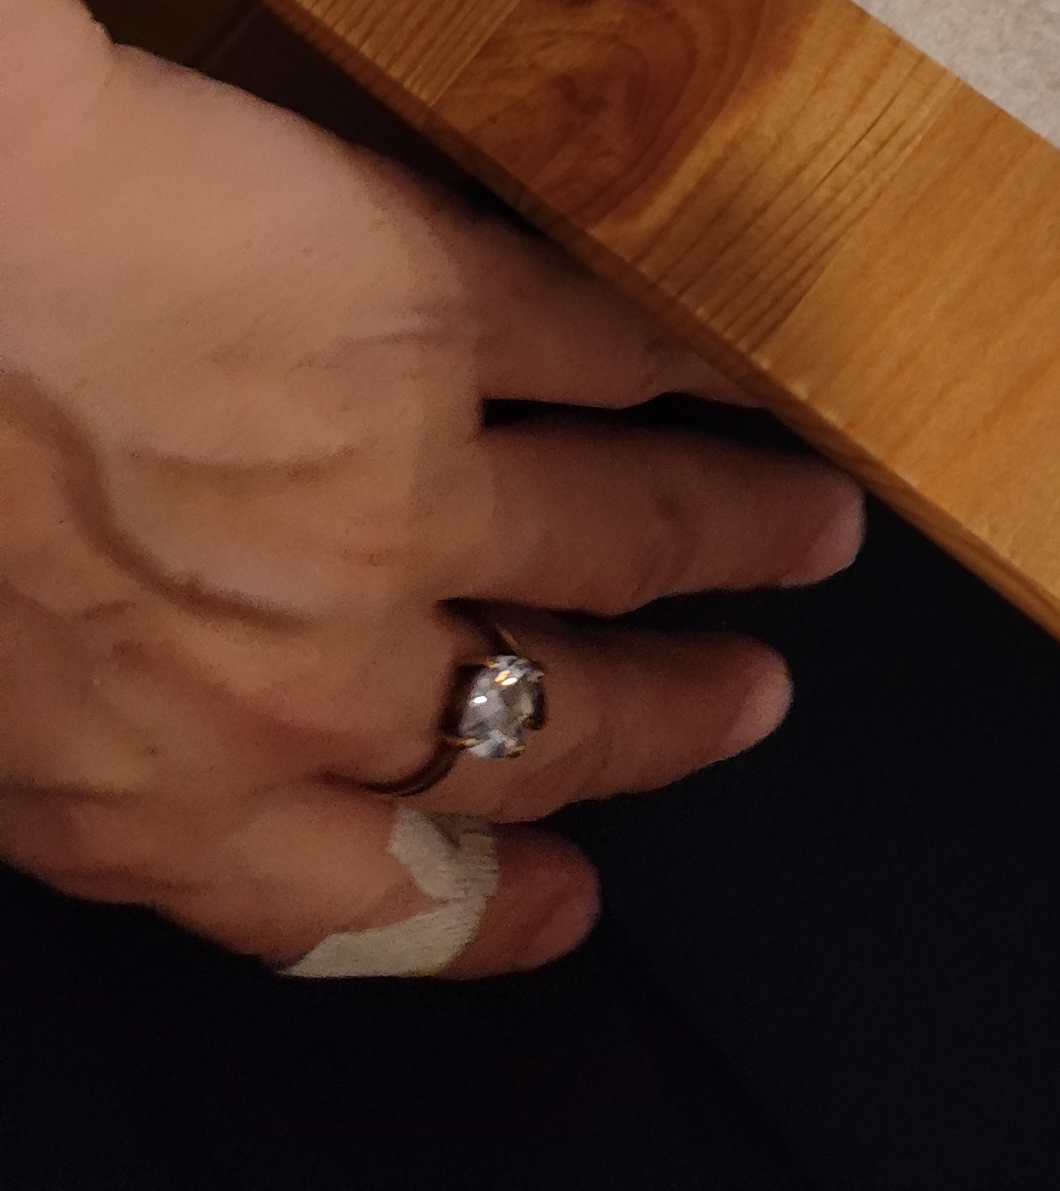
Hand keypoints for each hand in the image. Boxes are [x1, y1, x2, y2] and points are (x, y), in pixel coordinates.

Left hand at [0, 0, 860, 973]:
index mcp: (160, 780)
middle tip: (746, 701)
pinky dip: (682, 364)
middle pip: (543, 717)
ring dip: (737, 530)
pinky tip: (722, 358)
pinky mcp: (433, 301)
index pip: (376, 894)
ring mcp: (397, 478)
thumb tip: (174, 757)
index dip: (496, 906)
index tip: (571, 896)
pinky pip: (598, 349)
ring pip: (622, 532)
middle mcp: (309, 662)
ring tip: (811, 519)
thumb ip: (101, 738)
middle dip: (665, 721)